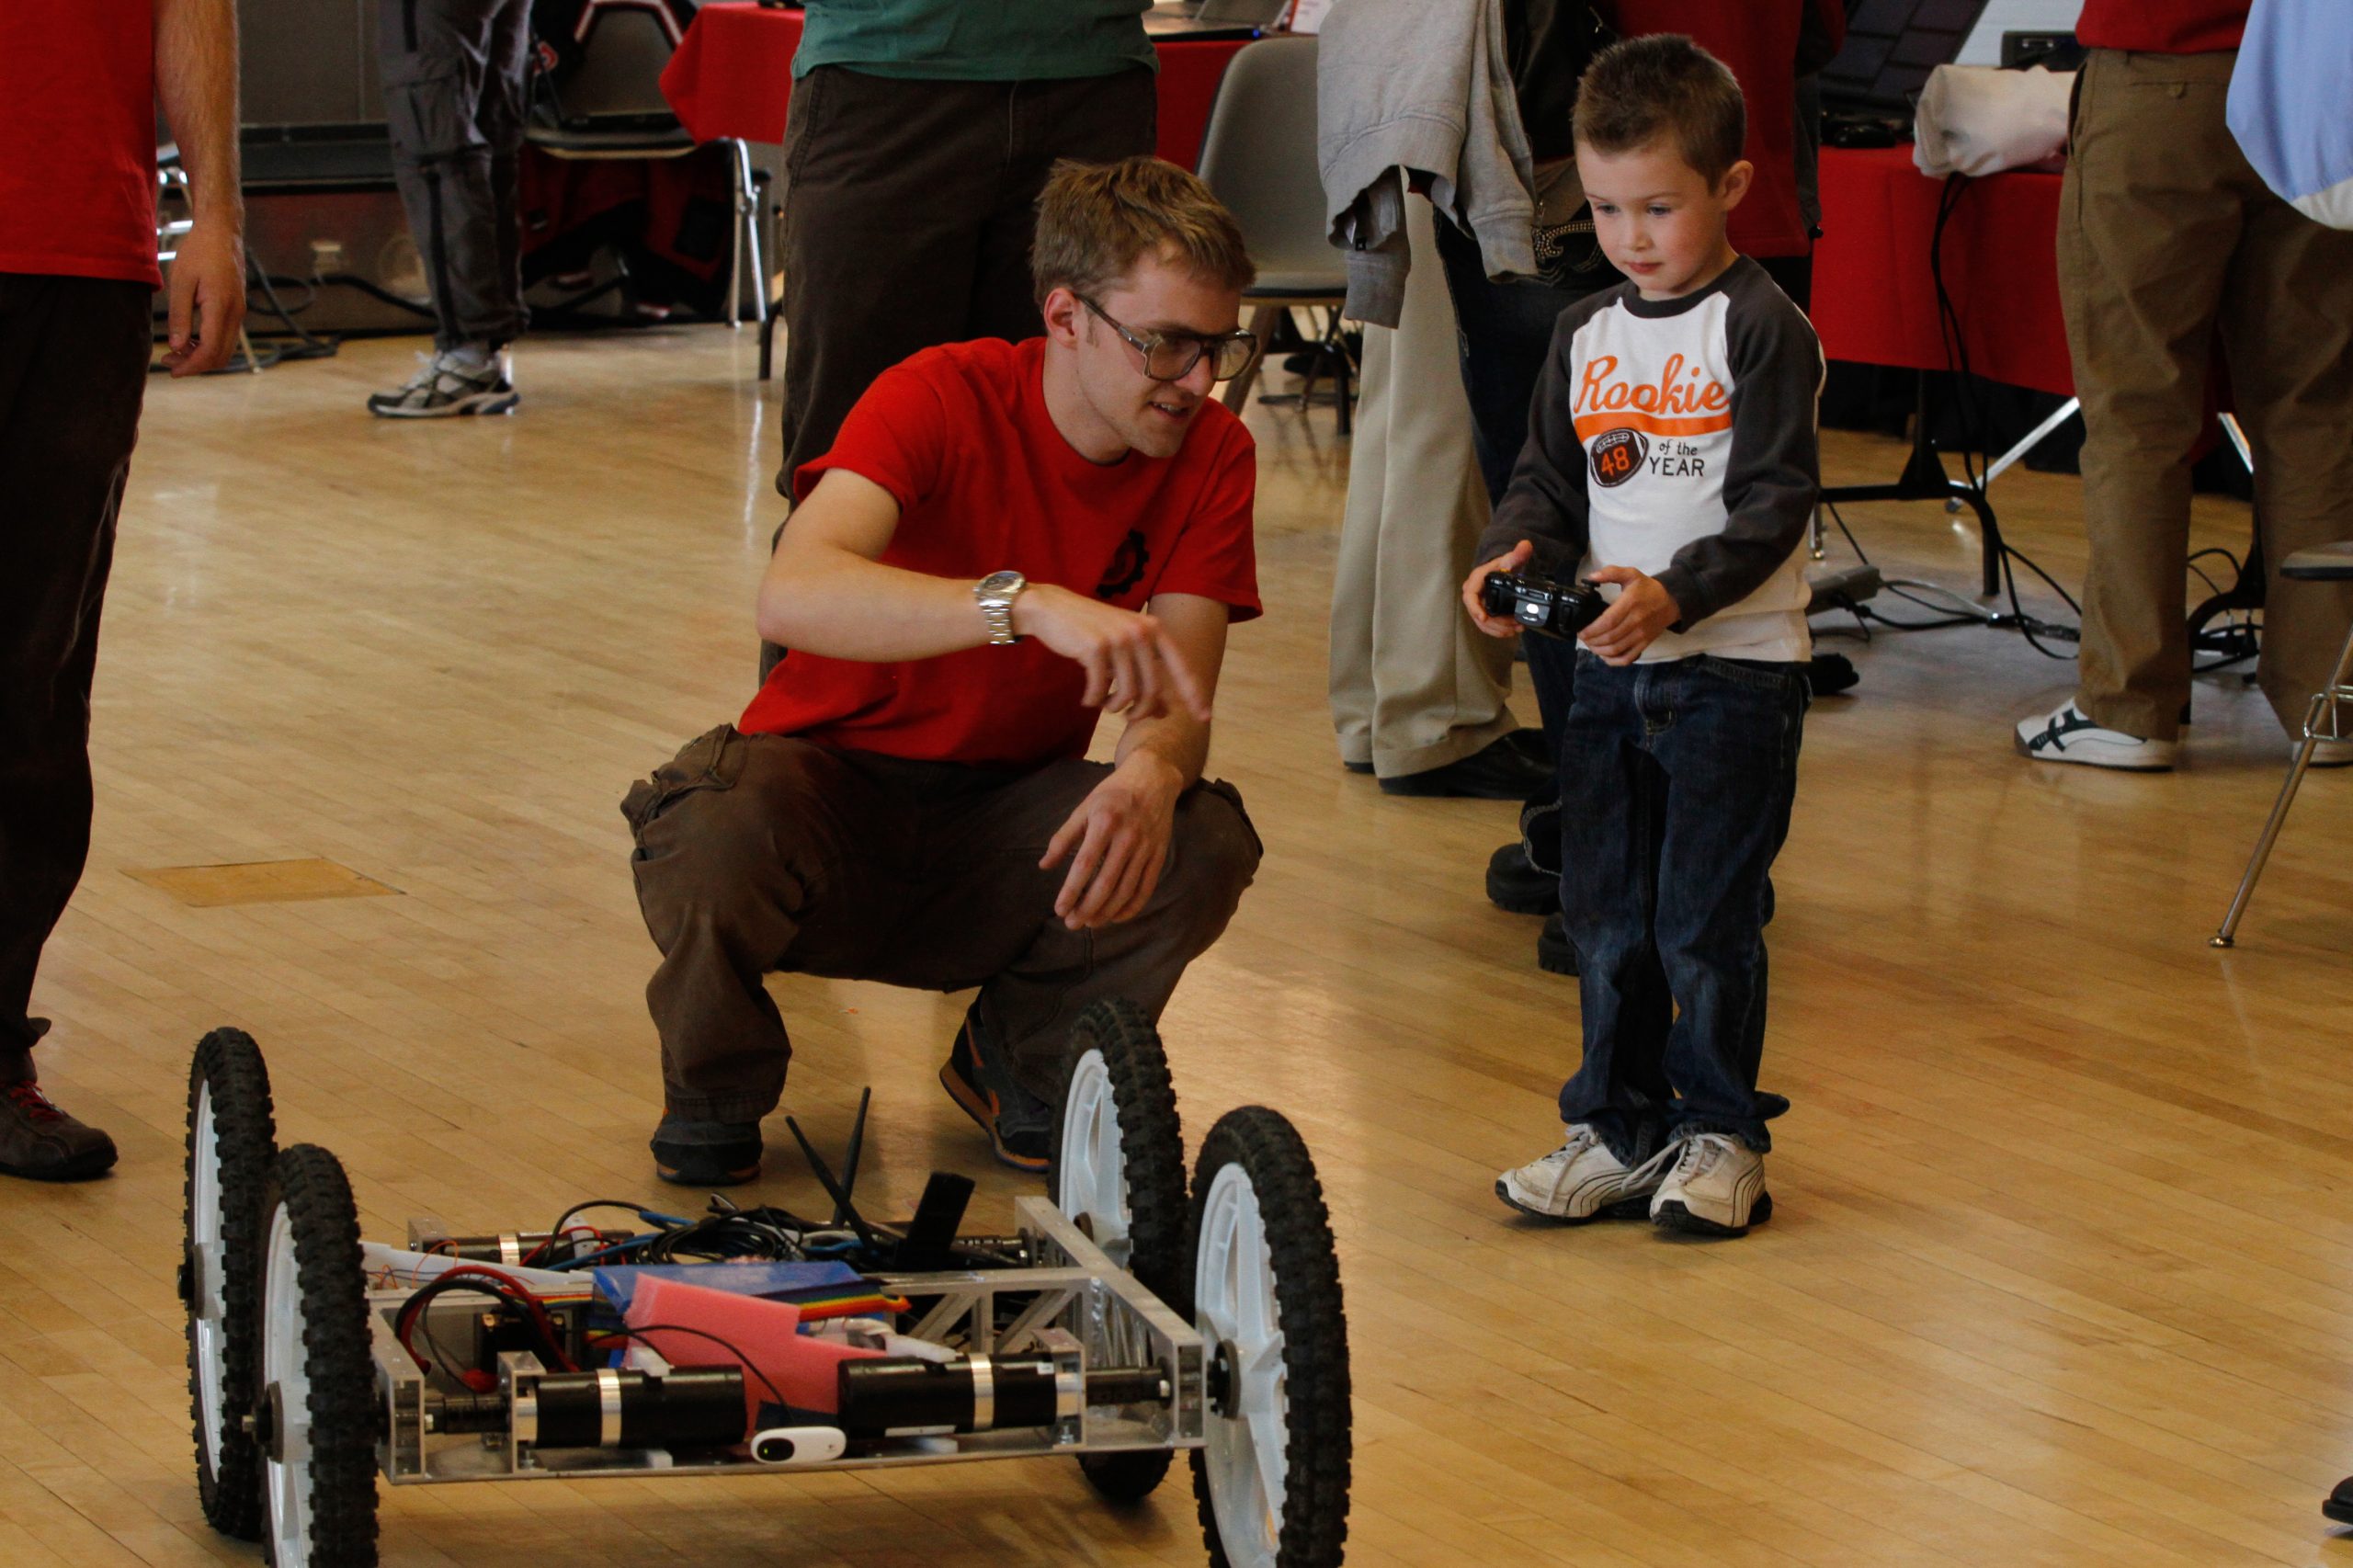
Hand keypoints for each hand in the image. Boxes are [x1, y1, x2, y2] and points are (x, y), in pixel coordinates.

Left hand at [161, 217, 245, 377]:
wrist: (222, 233)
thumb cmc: (199, 252)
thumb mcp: (181, 281)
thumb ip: (180, 315)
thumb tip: (177, 346)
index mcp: (221, 307)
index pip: (210, 350)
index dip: (191, 365)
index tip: (171, 369)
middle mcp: (235, 314)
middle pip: (221, 356)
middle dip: (196, 365)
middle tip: (169, 362)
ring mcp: (239, 313)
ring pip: (225, 349)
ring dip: (202, 357)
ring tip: (176, 352)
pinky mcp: (237, 309)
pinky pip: (226, 337)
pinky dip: (208, 345)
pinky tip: (190, 339)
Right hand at [1013, 584, 1211, 721]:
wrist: (1052, 609)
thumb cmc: (1091, 631)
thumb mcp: (1124, 647)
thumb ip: (1145, 673)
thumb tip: (1165, 711)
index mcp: (1154, 629)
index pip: (1182, 667)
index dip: (1194, 694)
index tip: (1204, 718)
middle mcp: (1140, 631)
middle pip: (1152, 689)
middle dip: (1140, 711)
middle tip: (1126, 716)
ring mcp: (1118, 638)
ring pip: (1127, 693)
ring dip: (1115, 707)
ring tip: (1105, 704)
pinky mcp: (1095, 647)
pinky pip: (1100, 689)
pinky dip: (1093, 700)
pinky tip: (1087, 699)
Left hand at [1040, 755, 1181, 929]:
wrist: (1154, 778)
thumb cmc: (1113, 793)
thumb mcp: (1084, 808)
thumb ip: (1063, 838)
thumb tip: (1044, 865)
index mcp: (1105, 822)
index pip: (1085, 865)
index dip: (1071, 890)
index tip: (1059, 909)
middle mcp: (1128, 837)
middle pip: (1106, 883)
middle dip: (1087, 908)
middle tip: (1071, 924)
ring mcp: (1146, 848)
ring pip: (1126, 890)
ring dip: (1106, 912)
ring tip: (1089, 923)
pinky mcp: (1159, 855)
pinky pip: (1145, 888)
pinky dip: (1131, 907)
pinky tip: (1115, 917)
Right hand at [1462, 540, 1533, 637]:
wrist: (1502, 572)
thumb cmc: (1502, 565)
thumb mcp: (1509, 559)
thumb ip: (1517, 553)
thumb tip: (1526, 545)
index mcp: (1475, 582)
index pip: (1469, 597)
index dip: (1475, 608)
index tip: (1484, 617)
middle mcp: (1473, 596)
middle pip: (1479, 615)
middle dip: (1496, 623)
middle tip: (1515, 625)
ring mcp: (1478, 606)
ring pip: (1484, 624)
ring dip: (1500, 629)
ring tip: (1518, 629)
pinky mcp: (1484, 613)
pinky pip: (1488, 626)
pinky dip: (1499, 631)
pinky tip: (1511, 632)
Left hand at [1579, 566, 1679, 663]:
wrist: (1670, 601)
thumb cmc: (1647, 588)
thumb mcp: (1631, 574)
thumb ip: (1611, 572)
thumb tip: (1591, 577)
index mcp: (1630, 603)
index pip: (1608, 621)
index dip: (1591, 630)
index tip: (1581, 630)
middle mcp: (1636, 621)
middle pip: (1610, 637)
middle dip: (1592, 641)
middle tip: (1583, 638)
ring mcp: (1641, 634)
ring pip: (1616, 649)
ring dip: (1599, 651)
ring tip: (1590, 645)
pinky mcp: (1645, 643)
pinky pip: (1628, 657)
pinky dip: (1613, 661)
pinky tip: (1604, 656)